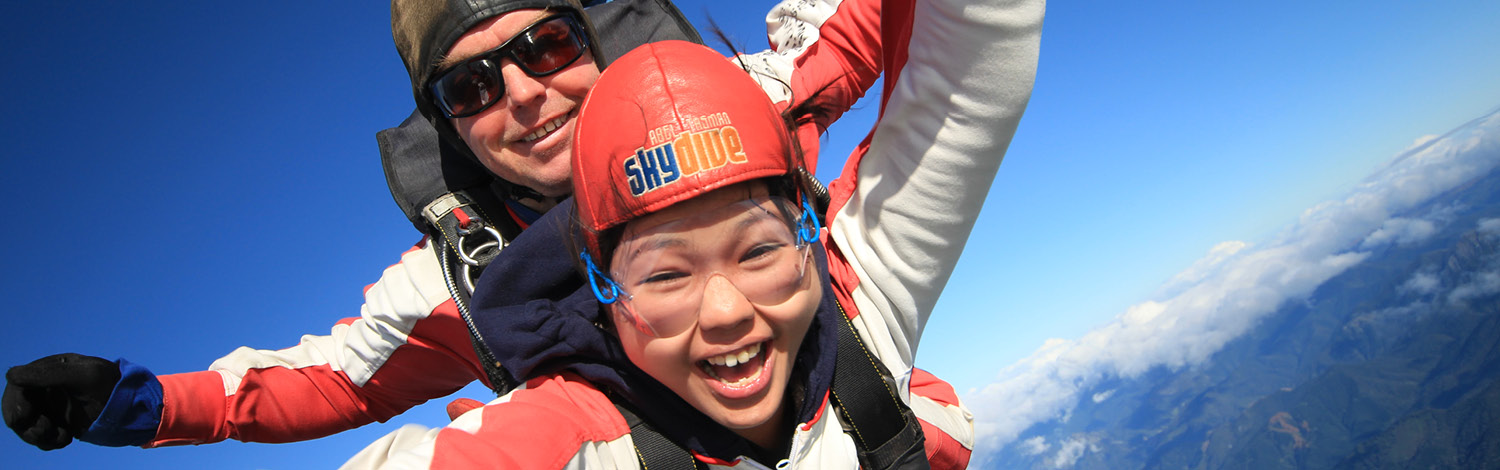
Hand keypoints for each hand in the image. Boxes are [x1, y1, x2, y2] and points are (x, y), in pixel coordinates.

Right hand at [3, 353, 119, 449]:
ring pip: (26, 426)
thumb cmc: (113, 384)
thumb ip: (49, 374)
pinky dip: (48, 442)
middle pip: (16, 408)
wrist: (134, 406)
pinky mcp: (58, 423)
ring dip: (37, 436)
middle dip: (26, 424)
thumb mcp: (85, 375)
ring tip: (61, 436)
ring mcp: (50, 407)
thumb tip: (11, 374)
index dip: (15, 402)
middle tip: (46, 431)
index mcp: (49, 369)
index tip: (25, 417)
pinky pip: (41, 438)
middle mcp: (45, 388)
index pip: (17, 385)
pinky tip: (65, 439)